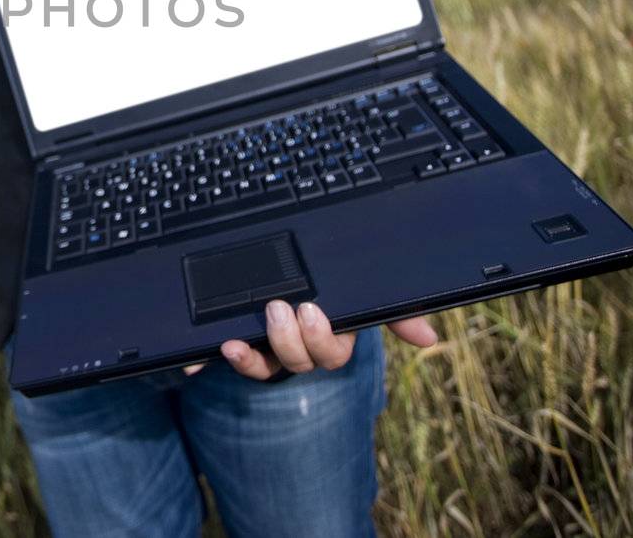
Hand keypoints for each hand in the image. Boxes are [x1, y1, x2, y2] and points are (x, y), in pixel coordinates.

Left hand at [182, 303, 438, 378]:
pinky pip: (222, 361)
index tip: (313, 312)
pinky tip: (204, 355)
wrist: (273, 264)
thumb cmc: (328, 285)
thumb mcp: (356, 289)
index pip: (332, 351)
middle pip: (300, 362)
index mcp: (328, 333)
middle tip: (280, 307)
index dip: (322, 340)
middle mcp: (297, 347)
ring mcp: (265, 349)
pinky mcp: (234, 345)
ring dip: (254, 358)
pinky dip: (209, 361)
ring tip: (242, 335)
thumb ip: (392, 309)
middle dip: (291, 340)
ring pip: (264, 368)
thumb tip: (429, 337)